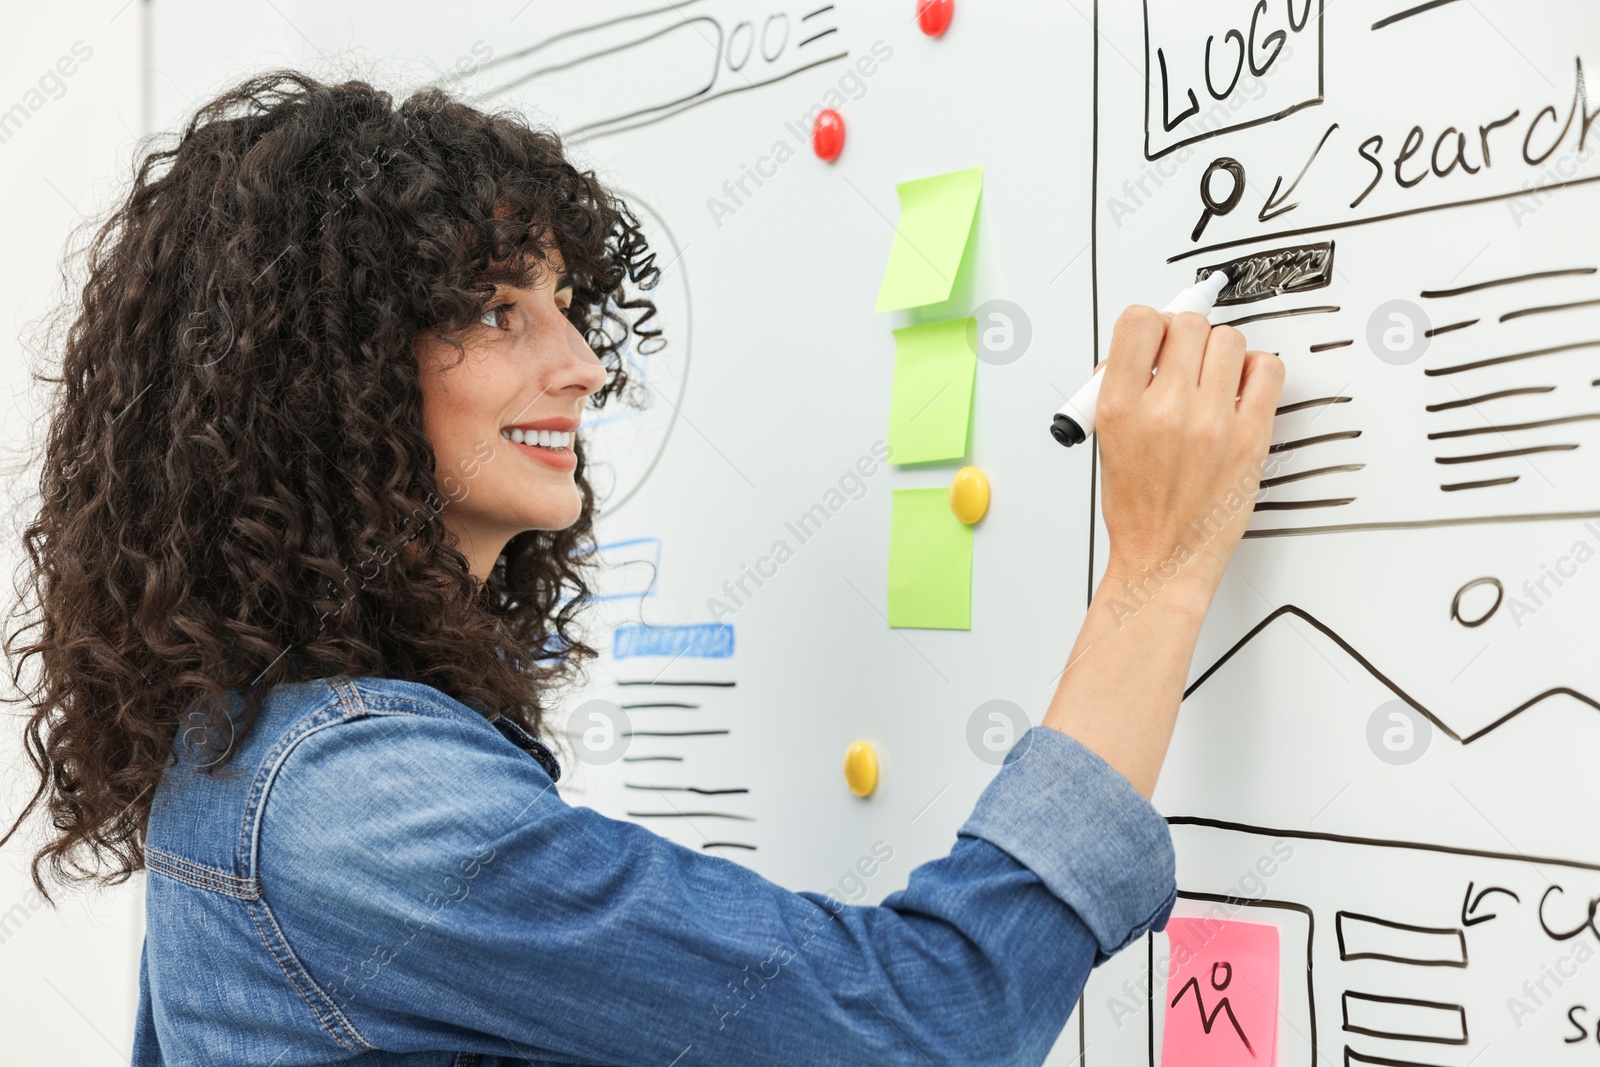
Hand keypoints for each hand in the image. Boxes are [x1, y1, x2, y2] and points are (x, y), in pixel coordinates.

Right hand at [1094, 305, 1283, 605]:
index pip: (1139, 322)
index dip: (1151, 323)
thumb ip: (1123, 388)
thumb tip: (1144, 348)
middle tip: (1186, 358)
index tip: (1157, 336)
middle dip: (1186, 336)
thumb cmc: (1138, 509)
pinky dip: (1256, 370)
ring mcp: (1210, 423)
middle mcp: (1164, 410)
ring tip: (1214, 378)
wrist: (1164, 559)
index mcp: (1119, 407)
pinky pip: (1267, 370)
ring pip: (1229, 340)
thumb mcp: (1107, 442)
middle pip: (1188, 325)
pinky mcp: (1250, 437)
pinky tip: (1240, 390)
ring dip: (1221, 352)